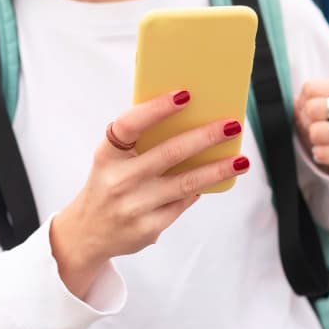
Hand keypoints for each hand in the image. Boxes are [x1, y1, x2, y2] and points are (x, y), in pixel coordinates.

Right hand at [49, 90, 249, 296]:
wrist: (87, 233)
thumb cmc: (110, 183)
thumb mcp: (113, 160)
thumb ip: (141, 142)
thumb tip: (192, 122)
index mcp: (107, 154)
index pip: (130, 125)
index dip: (156, 109)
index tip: (185, 94)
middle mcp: (118, 180)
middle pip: (169, 154)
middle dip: (205, 137)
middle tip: (232, 124)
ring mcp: (134, 206)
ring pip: (186, 183)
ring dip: (217, 169)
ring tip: (241, 160)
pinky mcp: (148, 228)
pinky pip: (183, 203)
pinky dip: (200, 189)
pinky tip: (218, 179)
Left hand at [294, 79, 328, 177]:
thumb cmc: (328, 123)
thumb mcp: (315, 107)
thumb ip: (303, 101)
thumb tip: (295, 102)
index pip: (310, 89)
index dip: (302, 103)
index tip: (310, 112)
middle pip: (312, 108)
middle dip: (306, 121)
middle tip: (313, 128)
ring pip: (317, 132)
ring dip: (312, 139)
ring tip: (320, 141)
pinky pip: (324, 153)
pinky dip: (318, 154)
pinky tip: (323, 152)